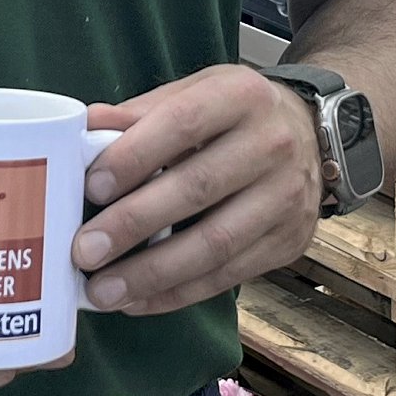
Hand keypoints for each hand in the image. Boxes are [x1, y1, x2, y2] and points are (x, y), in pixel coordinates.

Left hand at [74, 67, 323, 314]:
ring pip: (214, 243)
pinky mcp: (289, 241)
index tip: (90, 188)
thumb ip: (143, 113)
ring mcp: (286, 196)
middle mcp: (272, 144)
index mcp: (241, 96)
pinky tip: (137, 301)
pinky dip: (178, 293)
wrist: (311, 135)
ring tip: (102, 291)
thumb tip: (86, 128)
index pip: (182, 124)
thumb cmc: (235, 115)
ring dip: (152, 273)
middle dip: (134, 223)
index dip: (134, 156)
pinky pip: (228, 275)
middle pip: (197, 188)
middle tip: (84, 251)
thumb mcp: (196, 94)